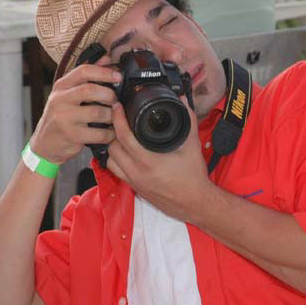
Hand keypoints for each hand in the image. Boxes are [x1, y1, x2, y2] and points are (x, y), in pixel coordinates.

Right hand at [30, 56, 121, 164]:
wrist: (45, 143)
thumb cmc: (61, 116)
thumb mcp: (68, 94)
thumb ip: (87, 77)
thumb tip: (107, 59)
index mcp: (61, 86)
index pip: (83, 71)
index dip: (104, 72)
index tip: (118, 76)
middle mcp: (60, 100)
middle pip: (90, 90)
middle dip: (109, 95)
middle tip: (115, 101)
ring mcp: (64, 118)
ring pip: (97, 112)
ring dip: (111, 115)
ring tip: (113, 118)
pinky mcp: (71, 135)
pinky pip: (98, 133)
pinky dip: (109, 133)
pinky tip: (110, 133)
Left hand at [106, 97, 211, 223]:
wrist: (195, 203)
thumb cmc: (194, 178)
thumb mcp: (192, 145)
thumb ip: (189, 119)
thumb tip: (183, 101)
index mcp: (148, 161)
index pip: (123, 136)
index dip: (118, 118)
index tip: (118, 108)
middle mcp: (137, 173)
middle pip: (112, 147)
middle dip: (113, 131)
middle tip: (120, 120)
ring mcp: (134, 181)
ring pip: (110, 160)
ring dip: (113, 147)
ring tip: (120, 136)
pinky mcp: (135, 188)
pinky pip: (116, 171)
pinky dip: (116, 160)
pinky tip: (125, 152)